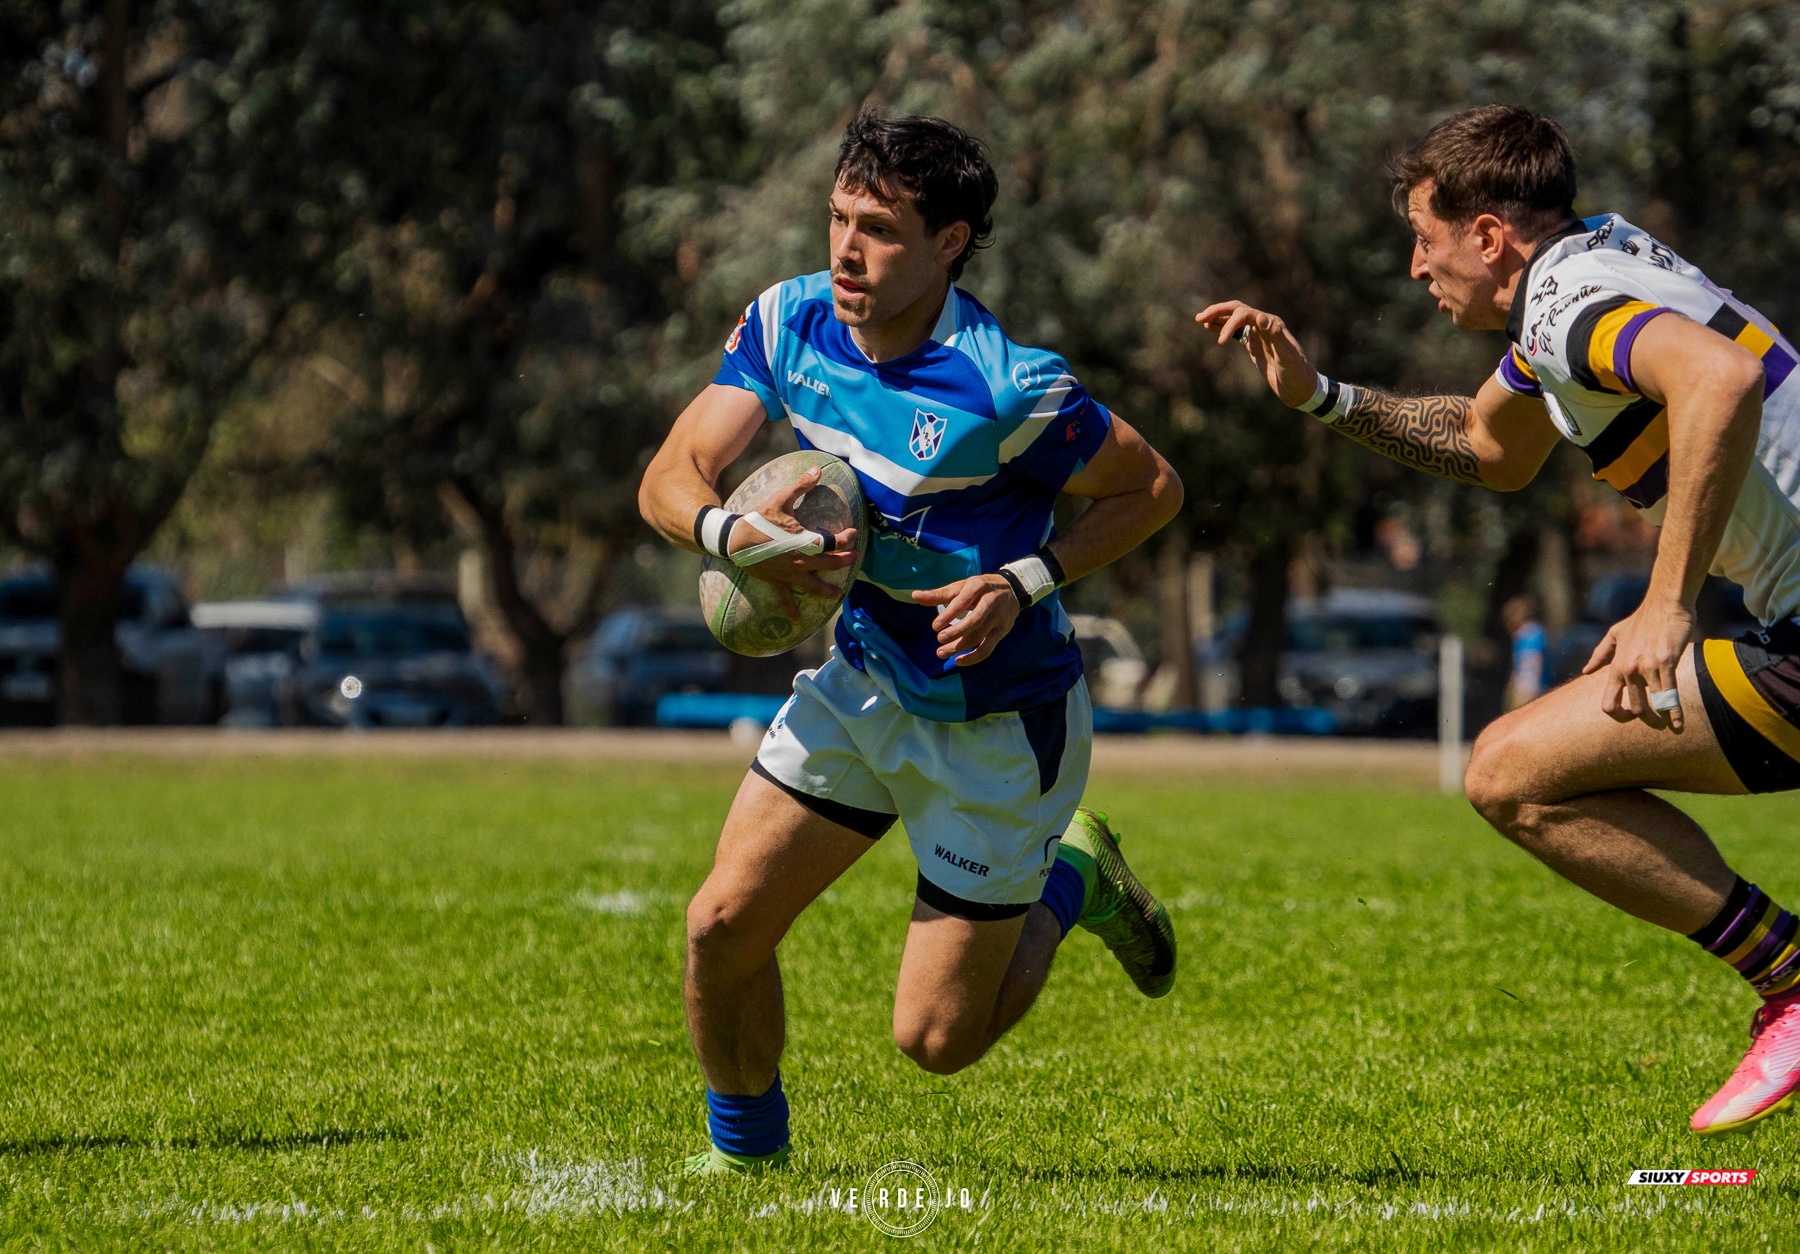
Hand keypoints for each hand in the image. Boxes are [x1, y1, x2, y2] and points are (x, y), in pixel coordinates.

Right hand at [730, 466, 859, 621]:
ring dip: (828, 590)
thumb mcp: (780, 500)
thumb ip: (801, 485)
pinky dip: (791, 609)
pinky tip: (797, 619)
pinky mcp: (777, 581)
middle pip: (829, 563)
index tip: (853, 534)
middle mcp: (801, 560)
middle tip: (855, 558)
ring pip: (814, 585)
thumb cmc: (759, 519)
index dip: (846, 538)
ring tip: (839, 593)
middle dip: (845, 560)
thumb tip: (819, 468)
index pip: (832, 542)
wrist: (734, 539)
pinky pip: (786, 598)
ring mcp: (790, 574)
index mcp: (805, 541)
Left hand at [912, 574, 1020, 666]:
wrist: (1012, 589)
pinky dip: (973, 658)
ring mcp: (998, 618)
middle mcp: (991, 602)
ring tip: (941, 652)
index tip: (935, 627)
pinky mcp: (1002, 631)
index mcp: (978, 587)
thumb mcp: (961, 587)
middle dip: (955, 633)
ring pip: (979, 637)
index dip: (949, 615)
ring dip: (959, 647)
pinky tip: (958, 661)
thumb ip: (939, 594)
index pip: (963, 602)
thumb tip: (914, 596)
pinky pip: (988, 649)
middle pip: (974, 621)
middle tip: (939, 639)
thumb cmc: (979, 588)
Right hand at [1194, 300, 1319, 407]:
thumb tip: (1260, 318)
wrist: (1299, 387)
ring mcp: (1258, 334)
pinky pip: (1236, 331)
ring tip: (1200, 319)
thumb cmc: (1296, 372)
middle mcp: (1265, 325)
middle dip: (1219, 312)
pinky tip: (1210, 328)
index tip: (1220, 342)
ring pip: (1235, 318)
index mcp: (1272, 324)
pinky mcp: (1254, 344)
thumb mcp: (1288, 355)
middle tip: (1200, 318)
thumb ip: (1276, 335)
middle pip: (1238, 310)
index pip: (1246, 314)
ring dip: (1218, 317)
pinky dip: (1223, 327)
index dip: (1231, 323)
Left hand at [1582, 597, 1695, 729]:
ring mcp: (1647, 666)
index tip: (1630, 718)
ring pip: (1653, 703)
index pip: (1608, 702)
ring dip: (1662, 718)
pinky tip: (1679, 723)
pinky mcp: (1666, 662)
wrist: (1665, 603)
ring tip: (1670, 726)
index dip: (1618, 716)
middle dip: (1646, 720)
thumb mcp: (1616, 634)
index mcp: (1616, 666)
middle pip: (1635, 708)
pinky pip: (1670, 693)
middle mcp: (1628, 669)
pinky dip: (1675, 711)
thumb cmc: (1643, 619)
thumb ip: (1600, 654)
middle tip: (1656, 725)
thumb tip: (1586, 671)